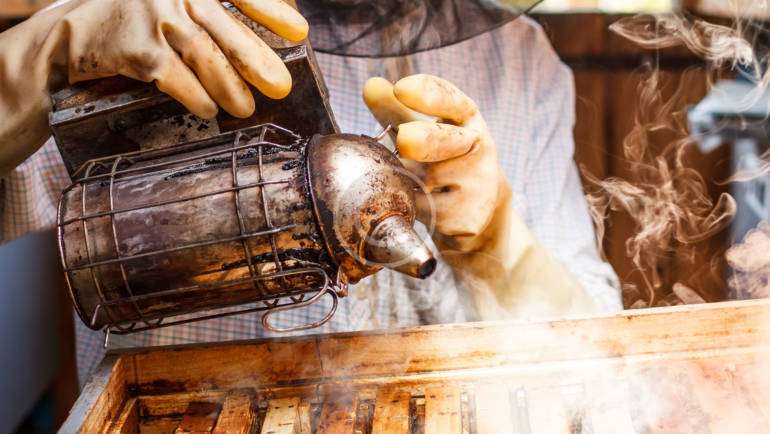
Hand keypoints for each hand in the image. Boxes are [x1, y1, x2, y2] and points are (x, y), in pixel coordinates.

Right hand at [0, 0, 307, 173]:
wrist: (65, 35)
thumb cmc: (127, 18)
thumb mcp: (166, 3)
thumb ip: (208, 12)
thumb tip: (261, 31)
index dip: (271, 10)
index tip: (300, 31)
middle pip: (226, 29)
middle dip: (258, 60)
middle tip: (281, 85)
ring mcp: (152, 18)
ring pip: (205, 57)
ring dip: (231, 88)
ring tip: (247, 108)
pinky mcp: (136, 49)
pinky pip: (177, 78)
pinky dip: (197, 97)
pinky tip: (209, 110)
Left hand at [363, 74, 596, 317]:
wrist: (477, 209)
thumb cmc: (444, 159)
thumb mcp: (426, 131)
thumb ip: (397, 111)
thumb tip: (371, 85)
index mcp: (468, 120)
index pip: (451, 102)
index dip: (428, 94)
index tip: (401, 88)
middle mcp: (478, 148)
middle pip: (446, 142)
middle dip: (427, 141)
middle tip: (405, 140)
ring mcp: (477, 185)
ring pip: (424, 181)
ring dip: (402, 180)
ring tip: (406, 182)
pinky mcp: (467, 218)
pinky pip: (421, 210)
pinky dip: (409, 207)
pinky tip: (418, 207)